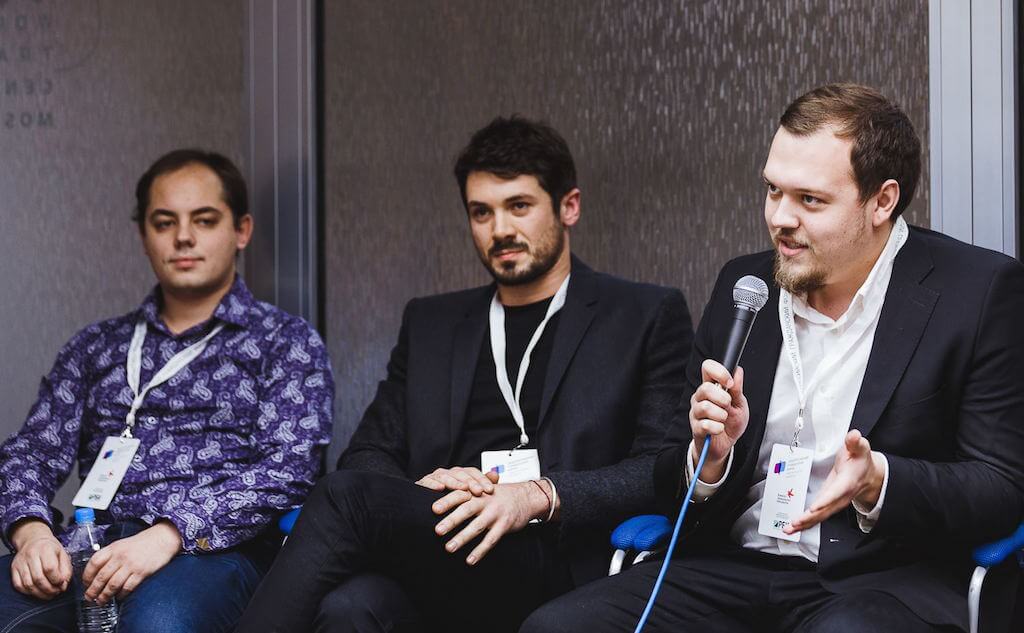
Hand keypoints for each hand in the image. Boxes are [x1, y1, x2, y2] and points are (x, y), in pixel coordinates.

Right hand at [9, 519, 70, 599]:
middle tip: (56, 591)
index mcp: (45, 549)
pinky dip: (29, 592)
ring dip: (40, 593)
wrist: (34, 540)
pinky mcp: (14, 569)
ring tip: (49, 593)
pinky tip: (37, 590)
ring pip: (28, 584)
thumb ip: (66, 570)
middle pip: (39, 579)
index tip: (62, 583)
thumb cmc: (50, 549)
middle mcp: (31, 555)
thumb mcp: (63, 554)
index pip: (50, 568)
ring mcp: (20, 563)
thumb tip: (63, 585)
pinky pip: (19, 586)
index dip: (57, 579)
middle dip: (50, 589)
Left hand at [82, 521, 180, 604]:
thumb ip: (110, 555)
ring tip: (101, 601)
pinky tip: (118, 597)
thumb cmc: (143, 542)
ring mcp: (131, 565)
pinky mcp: (142, 572)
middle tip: (89, 597)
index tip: (85, 584)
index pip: (94, 563)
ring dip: (104, 596)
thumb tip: (96, 572)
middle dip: (93, 590)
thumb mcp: (122, 544)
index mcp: (113, 548)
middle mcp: (120, 556)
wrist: (163, 538)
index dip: (86, 576)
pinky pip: (127, 587)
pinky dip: (121, 594)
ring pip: (112, 585)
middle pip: (101, 577)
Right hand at [415, 466, 498, 495]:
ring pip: (446, 476)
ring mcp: (434, 477)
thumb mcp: (468, 495)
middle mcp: (448, 473)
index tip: (491, 490)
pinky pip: (427, 481)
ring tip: (463, 489)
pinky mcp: (422, 483)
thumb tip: (496, 475)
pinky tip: (440, 488)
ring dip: (455, 482)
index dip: (482, 480)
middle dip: (471, 482)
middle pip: (461, 473)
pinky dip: (433, 484)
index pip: (472, 472)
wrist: (428, 509)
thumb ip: (481, 484)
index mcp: (459, 474)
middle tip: (479, 491)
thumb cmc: (451, 502)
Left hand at [431, 480, 551, 564]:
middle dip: (451, 521)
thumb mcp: (484, 488)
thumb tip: (442, 496)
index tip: (433, 509)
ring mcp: (496, 514)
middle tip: (437, 531)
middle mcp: (486, 501)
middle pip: (466, 510)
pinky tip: (470, 560)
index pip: (460, 494)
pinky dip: (480, 550)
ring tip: (449, 548)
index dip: (447, 501)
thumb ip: (467, 492)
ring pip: (477, 527)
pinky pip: (491, 540)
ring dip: (462, 538)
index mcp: (478, 492)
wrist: (527, 497)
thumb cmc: (499, 495)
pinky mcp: (505, 525)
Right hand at [689, 360, 748, 481]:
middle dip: (723, 398)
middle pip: (705, 388)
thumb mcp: (740, 405)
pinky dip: (717, 428)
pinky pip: (705, 425)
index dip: (718, 371)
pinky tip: (719, 429)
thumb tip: (738, 372)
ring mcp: (696, 412)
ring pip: (705, 407)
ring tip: (724, 419)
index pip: (707, 368)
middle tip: (728, 405)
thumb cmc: (731, 423)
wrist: (725, 445)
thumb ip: (737, 389)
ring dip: (721, 415)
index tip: (729, 382)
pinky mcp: (696, 428)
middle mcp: (700, 397)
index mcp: (711, 387)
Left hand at [785, 430, 883, 533]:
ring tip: (788, 529)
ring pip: (819, 517)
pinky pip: (817, 518)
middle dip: (809, 517)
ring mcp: (835, 503)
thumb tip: (854, 435)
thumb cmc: (861, 461)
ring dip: (804, 524)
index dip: (825, 500)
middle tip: (795, 522)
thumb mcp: (860, 448)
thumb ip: (855, 442)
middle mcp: (841, 497)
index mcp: (848, 482)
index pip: (836, 493)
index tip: (814, 507)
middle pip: (825, 510)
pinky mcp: (828, 506)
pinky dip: (805, 524)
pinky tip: (793, 528)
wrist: (869, 475)